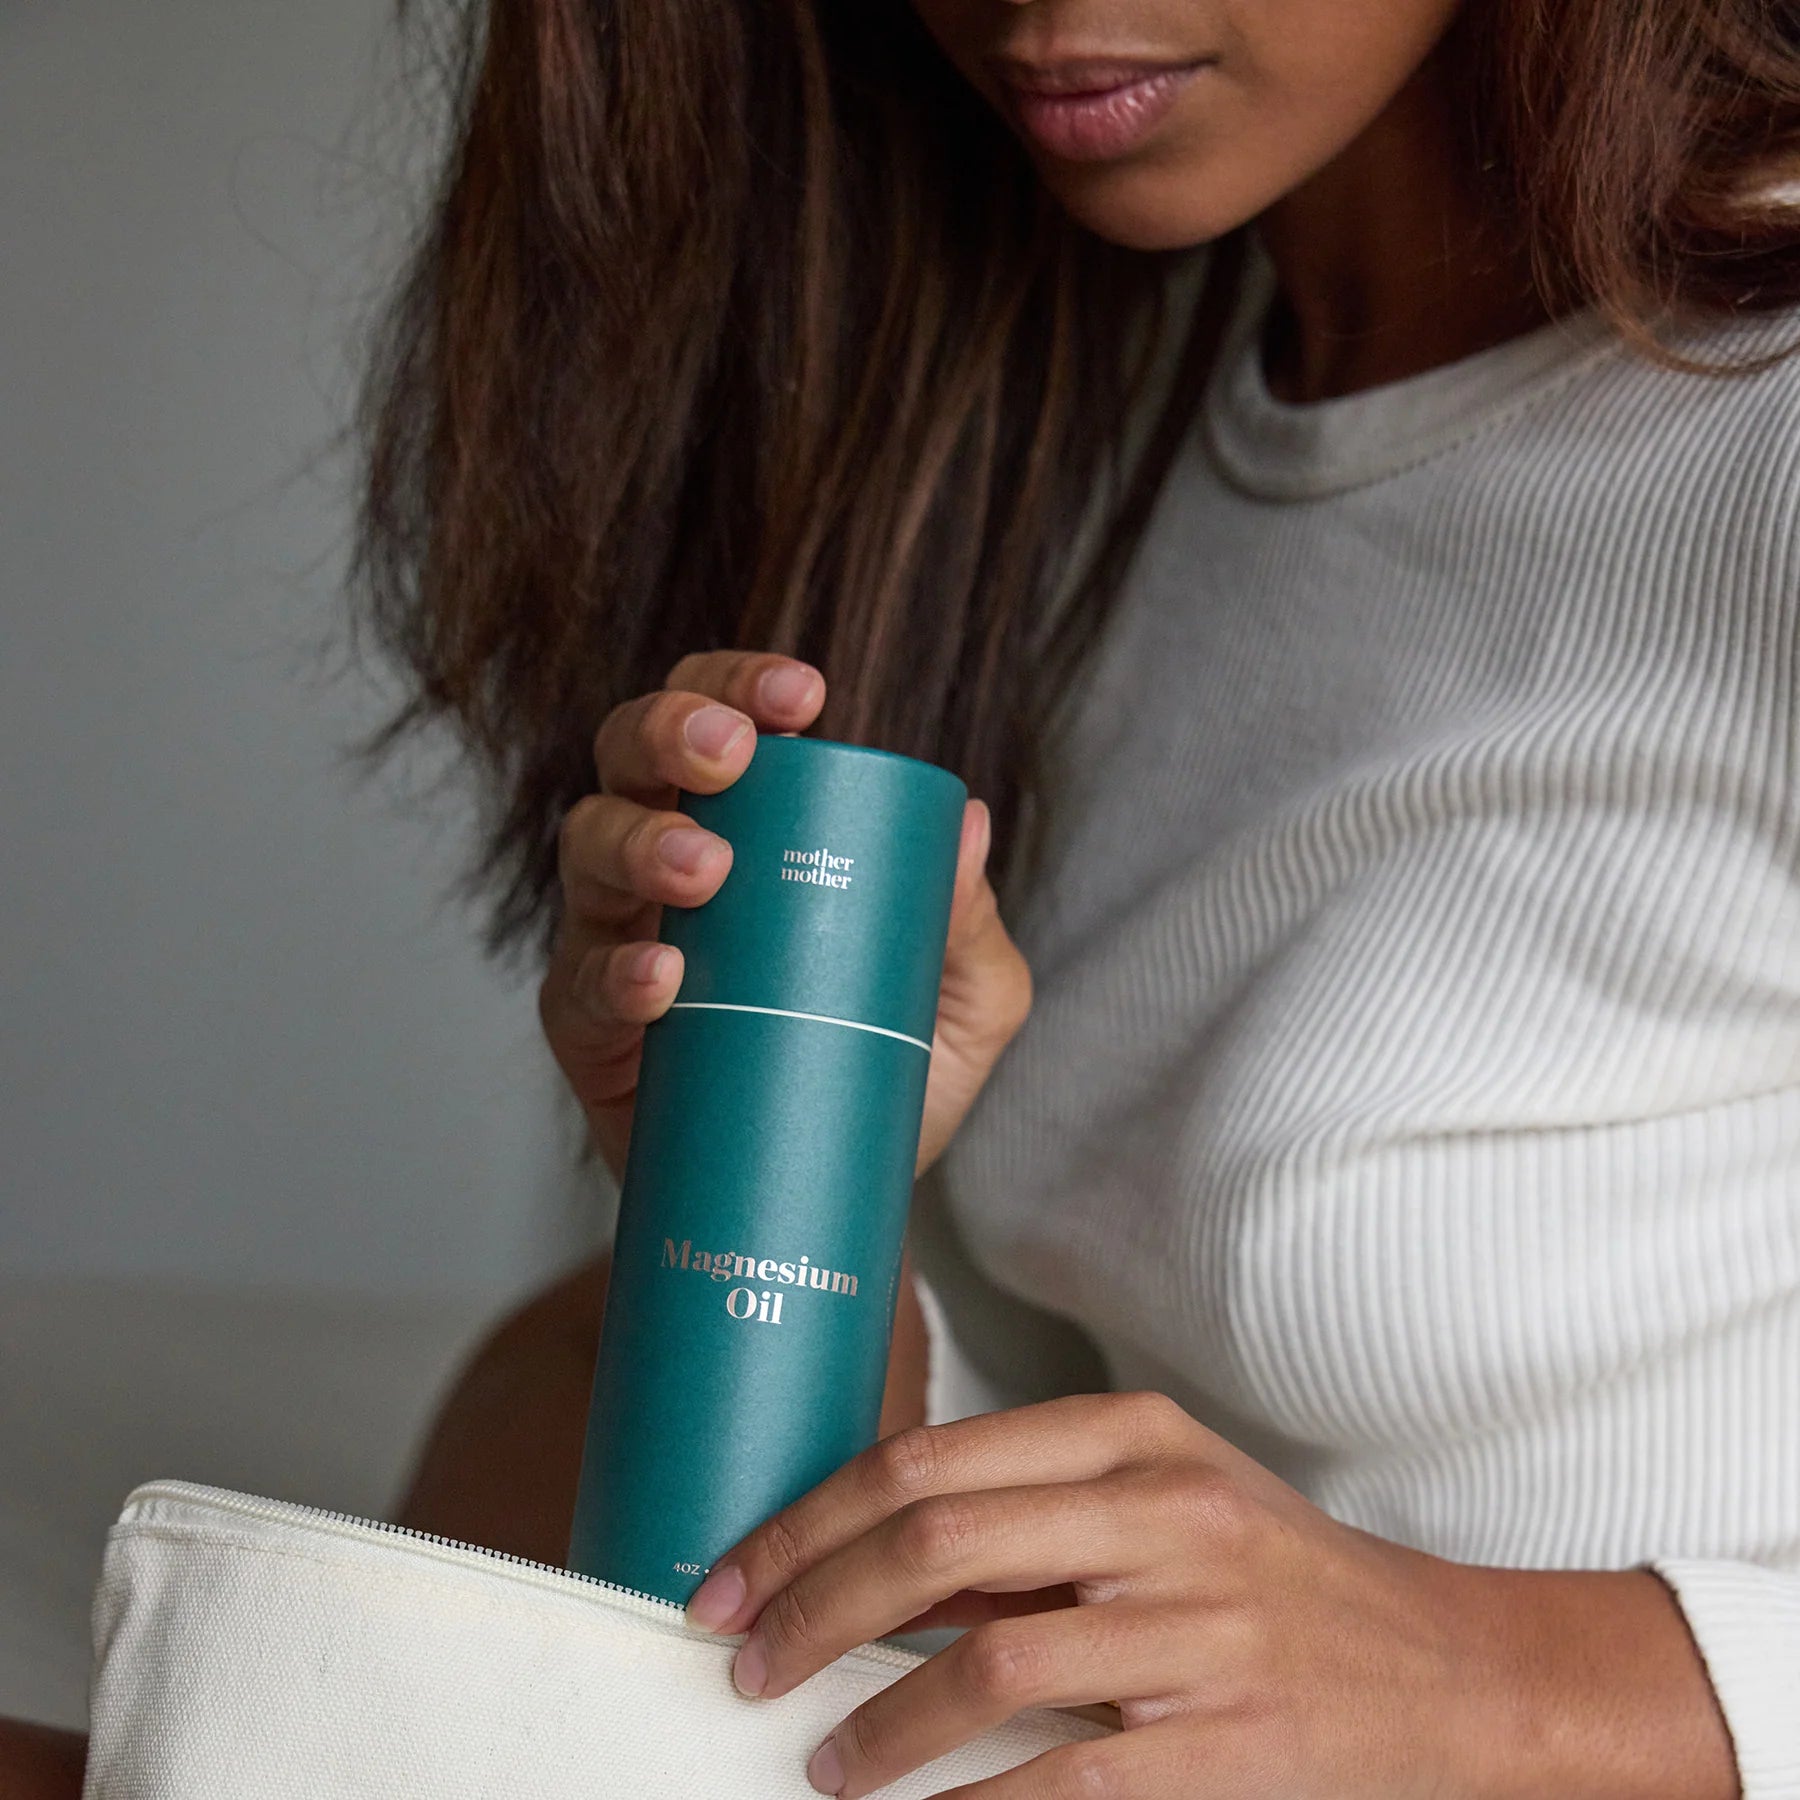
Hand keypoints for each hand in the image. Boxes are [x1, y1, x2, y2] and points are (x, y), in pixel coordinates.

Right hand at [538, 650, 1031, 1183]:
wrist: (828, 1209)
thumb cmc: (880, 1082)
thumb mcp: (960, 1007)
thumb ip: (966, 928)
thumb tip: (970, 825)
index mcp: (746, 829)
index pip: (721, 723)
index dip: (740, 684)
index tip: (805, 696)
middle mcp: (664, 862)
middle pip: (630, 757)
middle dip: (670, 732)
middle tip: (730, 755)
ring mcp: (616, 939)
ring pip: (587, 849)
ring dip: (639, 843)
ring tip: (706, 872)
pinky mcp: (586, 1029)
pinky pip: (577, 983)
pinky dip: (614, 971)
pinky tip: (660, 974)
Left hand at [682, 1394, 1738, 1799]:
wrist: (1445, 1667)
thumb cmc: (1274, 1574)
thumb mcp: (1159, 1501)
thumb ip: (1026, 1519)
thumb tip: (864, 1568)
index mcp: (1129, 1435)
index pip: (926, 1461)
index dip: (809, 1523)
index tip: (733, 1580)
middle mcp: (1161, 1511)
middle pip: (937, 1540)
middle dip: (811, 1605)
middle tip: (743, 1663)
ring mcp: (1201, 1622)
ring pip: (989, 1661)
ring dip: (879, 1720)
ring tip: (824, 1758)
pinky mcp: (1229, 1738)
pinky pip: (1067, 1778)